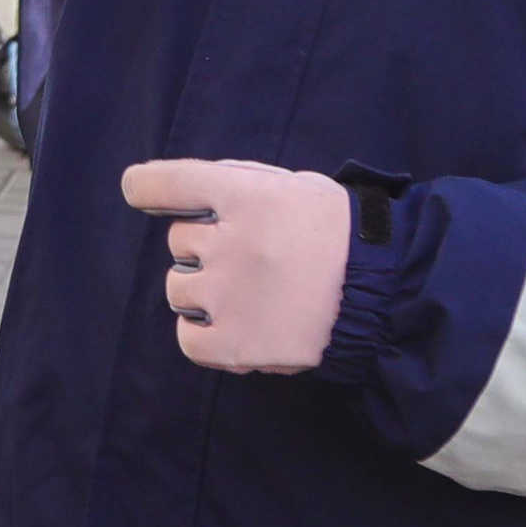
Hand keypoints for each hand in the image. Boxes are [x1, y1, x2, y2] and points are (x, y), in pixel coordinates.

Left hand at [120, 160, 353, 372]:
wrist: (388, 295)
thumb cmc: (339, 234)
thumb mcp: (295, 186)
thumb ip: (239, 182)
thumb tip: (177, 191)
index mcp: (247, 196)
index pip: (168, 182)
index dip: (145, 186)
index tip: (137, 189)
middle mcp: (232, 243)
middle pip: (178, 241)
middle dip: (206, 247)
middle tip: (252, 257)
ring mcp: (230, 296)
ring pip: (178, 288)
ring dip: (203, 291)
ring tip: (250, 295)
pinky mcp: (236, 343)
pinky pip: (187, 338)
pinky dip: (204, 335)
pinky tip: (236, 326)